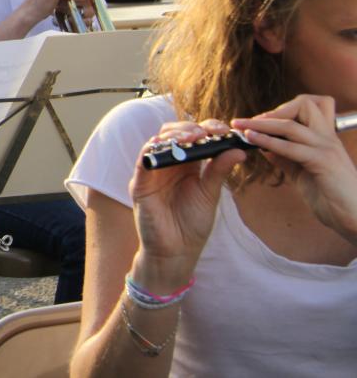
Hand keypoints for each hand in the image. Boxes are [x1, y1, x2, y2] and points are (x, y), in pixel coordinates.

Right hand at [128, 119, 244, 288]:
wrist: (177, 251)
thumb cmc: (193, 224)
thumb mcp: (210, 194)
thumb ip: (219, 171)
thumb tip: (238, 150)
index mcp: (188, 165)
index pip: (195, 137)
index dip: (207, 129)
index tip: (225, 130)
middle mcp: (169, 163)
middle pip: (175, 133)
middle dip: (191, 128)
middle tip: (208, 132)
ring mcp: (154, 171)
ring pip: (158, 141)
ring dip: (174, 135)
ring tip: (192, 137)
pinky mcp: (141, 183)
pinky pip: (143, 159)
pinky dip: (152, 149)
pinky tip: (165, 145)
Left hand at [232, 95, 356, 244]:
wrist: (356, 219)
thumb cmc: (333, 197)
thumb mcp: (303, 173)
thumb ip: (286, 158)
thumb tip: (264, 146)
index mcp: (325, 138)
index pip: (311, 106)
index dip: (283, 109)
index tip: (259, 120)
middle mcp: (328, 138)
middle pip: (304, 105)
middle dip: (272, 110)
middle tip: (247, 122)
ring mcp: (327, 148)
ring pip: (291, 125)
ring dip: (261, 124)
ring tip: (240, 126)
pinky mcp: (323, 162)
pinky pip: (292, 147)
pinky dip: (268, 141)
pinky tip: (252, 141)